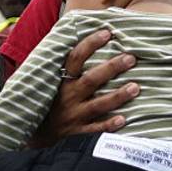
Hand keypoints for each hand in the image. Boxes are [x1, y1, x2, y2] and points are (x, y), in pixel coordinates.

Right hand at [30, 30, 138, 147]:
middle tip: (130, 58)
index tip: (107, 33)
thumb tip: (89, 39)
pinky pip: (95, 130)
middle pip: (91, 80)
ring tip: (136, 87)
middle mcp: (68, 98)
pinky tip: (123, 120)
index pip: (74, 59)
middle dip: (111, 68)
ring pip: (97, 105)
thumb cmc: (51, 104)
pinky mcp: (78, 134)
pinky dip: (108, 125)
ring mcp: (74, 117)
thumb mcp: (53, 84)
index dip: (89, 44)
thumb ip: (69, 67)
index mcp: (61, 83)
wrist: (35, 137)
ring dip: (117, 96)